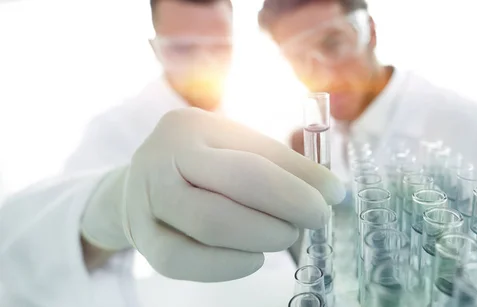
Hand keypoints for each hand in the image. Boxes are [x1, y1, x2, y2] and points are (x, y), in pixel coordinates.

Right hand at [80, 108, 344, 281]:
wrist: (136, 186)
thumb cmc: (200, 166)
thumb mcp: (233, 148)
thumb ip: (280, 164)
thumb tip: (332, 192)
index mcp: (190, 127)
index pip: (256, 155)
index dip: (302, 180)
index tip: (334, 195)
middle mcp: (162, 157)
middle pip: (235, 186)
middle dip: (288, 206)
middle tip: (314, 219)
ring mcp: (145, 199)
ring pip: (210, 225)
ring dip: (262, 236)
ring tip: (285, 236)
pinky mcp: (141, 238)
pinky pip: (182, 261)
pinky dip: (226, 266)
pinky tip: (252, 259)